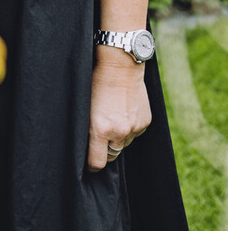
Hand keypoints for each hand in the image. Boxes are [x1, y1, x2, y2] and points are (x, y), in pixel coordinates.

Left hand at [88, 53, 151, 170]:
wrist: (120, 66)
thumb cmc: (96, 83)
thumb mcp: (84, 107)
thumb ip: (87, 130)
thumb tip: (86, 149)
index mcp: (99, 129)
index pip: (97, 163)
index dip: (91, 165)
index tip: (89, 162)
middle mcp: (119, 131)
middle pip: (111, 155)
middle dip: (105, 149)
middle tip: (100, 134)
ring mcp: (134, 128)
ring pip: (124, 144)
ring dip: (118, 137)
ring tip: (112, 116)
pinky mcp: (145, 123)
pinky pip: (135, 133)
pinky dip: (129, 127)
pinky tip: (123, 110)